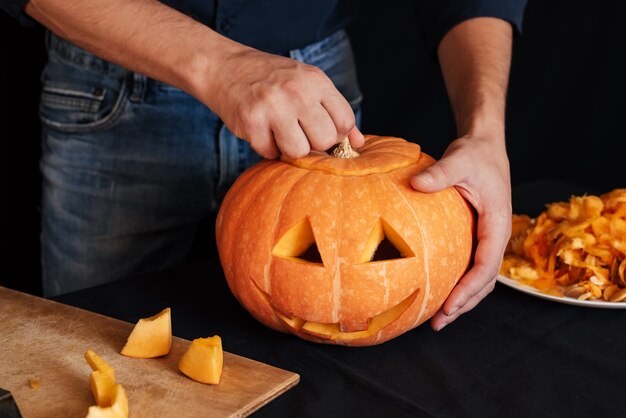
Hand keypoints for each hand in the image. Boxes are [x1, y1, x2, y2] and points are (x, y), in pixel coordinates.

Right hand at [204, 47, 363, 158]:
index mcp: (316, 81)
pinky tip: (261, 131)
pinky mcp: (251, 122)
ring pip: (299, 151)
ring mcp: (273, 107)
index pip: (345, 121)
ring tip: (280, 132)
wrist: (224, 67)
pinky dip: (266, 148)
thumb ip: (335, 112)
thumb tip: (359, 143)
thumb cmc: (271, 79)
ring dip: (289, 149)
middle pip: (325, 140)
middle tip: (299, 132)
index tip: (321, 130)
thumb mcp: (308, 84)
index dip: (336, 134)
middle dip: (313, 144)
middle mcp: (297, 91)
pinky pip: (271, 153)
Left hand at [410, 134, 511, 330]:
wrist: (484, 146)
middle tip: (438, 322)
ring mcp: (486, 238)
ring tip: (437, 319)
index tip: (449, 305)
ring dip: (462, 299)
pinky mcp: (476, 236)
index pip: (486, 265)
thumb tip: (415, 183)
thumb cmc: (474, 154)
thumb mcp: (458, 160)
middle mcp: (495, 235)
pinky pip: (469, 265)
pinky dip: (456, 282)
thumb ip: (440, 173)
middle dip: (464, 303)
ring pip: (478, 278)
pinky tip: (436, 291)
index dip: (469, 288)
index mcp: (497, 224)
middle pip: (484, 281)